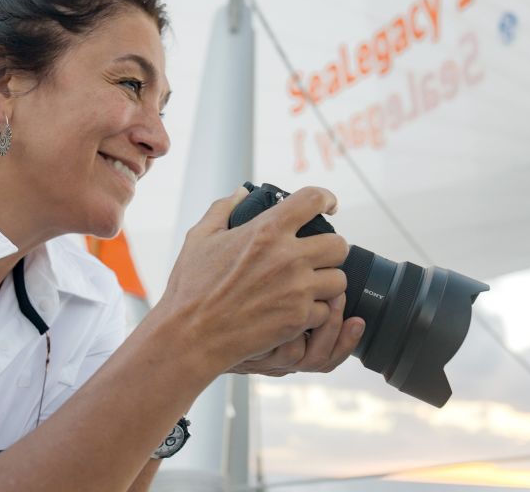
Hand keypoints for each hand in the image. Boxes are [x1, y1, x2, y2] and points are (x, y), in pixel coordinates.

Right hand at [155, 185, 349, 374]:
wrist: (191, 336)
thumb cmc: (191, 287)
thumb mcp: (199, 238)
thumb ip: (223, 209)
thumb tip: (242, 193)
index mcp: (266, 230)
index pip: (312, 200)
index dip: (326, 198)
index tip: (330, 205)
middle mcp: (288, 257)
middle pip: (339, 245)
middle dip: (330, 250)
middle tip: (317, 256)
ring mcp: (297, 290)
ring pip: (338, 280)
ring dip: (326, 283)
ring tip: (308, 286)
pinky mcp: (299, 319)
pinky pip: (325, 311)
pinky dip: (314, 312)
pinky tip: (296, 310)